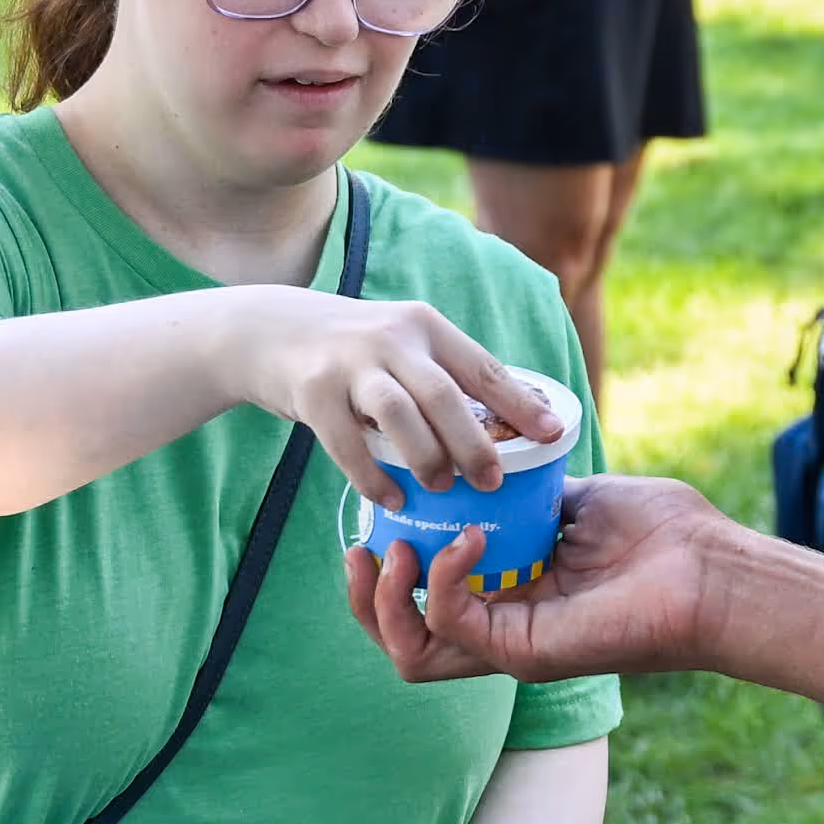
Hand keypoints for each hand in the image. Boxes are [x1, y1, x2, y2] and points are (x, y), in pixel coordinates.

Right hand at [236, 288, 552, 508]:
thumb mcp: (401, 342)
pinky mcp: (312, 391)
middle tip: (492, 481)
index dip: (521, 403)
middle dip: (474, 443)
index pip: (483, 367)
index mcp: (425, 326)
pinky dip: (372, 476)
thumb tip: (503, 426)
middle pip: (443, 395)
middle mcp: (390, 338)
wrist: (270, 330)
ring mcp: (348, 363)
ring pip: (399, 414)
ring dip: (426, 457)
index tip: (552, 433)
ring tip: (441, 487)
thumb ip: (441, 374)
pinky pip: (346, 442)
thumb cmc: (354, 351)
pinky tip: (392, 498)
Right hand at [348, 473, 734, 684]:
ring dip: (384, 600)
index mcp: (509, 594)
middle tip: (363, 547)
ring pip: (410, 650)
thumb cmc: (662, 532)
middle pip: (400, 637)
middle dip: (364, 597)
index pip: (422, 599)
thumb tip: (488, 463)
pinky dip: (443, 579)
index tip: (378, 515)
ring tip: (392, 552)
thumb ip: (527, 493)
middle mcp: (501, 627)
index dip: (386, 567)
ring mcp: (509, 646)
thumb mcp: (576, 498)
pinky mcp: (524, 652)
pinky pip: (451, 625)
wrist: (710, 565)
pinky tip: (467, 539)